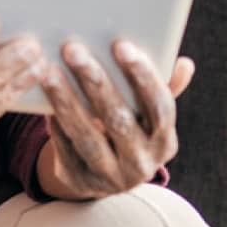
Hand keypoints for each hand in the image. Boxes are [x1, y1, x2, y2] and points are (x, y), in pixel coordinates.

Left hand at [36, 40, 194, 199]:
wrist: (100, 173)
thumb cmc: (125, 125)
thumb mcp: (145, 112)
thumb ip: (161, 86)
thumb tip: (184, 64)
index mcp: (164, 141)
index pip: (160, 107)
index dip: (142, 76)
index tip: (121, 45)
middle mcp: (142, 163)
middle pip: (119, 120)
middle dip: (95, 82)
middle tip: (73, 49)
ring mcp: (111, 177)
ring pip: (87, 136)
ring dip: (66, 101)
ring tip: (48, 70)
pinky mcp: (80, 181)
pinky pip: (65, 148)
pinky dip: (53, 121)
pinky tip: (41, 96)